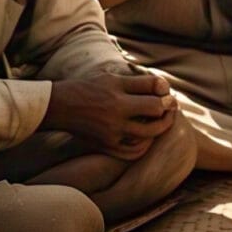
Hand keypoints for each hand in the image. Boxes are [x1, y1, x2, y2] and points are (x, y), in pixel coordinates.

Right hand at [43, 72, 177, 159]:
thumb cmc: (90, 87)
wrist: (60, 106)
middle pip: (154, 120)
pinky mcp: (105, 146)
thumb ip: (140, 83)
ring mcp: (111, 135)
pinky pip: (132, 152)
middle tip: (170, 109)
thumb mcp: (114, 79)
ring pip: (147, 137)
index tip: (170, 97)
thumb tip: (165, 87)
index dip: (167, 99)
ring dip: (159, 129)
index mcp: (118, 98)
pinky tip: (147, 137)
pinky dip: (144, 146)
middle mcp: (116, 117)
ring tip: (160, 121)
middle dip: (167, 115)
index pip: (154, 101)